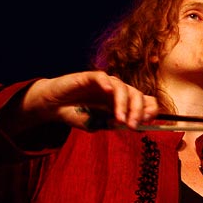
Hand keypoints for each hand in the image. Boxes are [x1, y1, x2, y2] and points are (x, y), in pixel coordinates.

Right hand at [22, 71, 158, 130]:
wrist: (53, 107)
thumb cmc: (76, 115)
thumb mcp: (95, 124)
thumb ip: (110, 124)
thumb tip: (127, 124)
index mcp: (123, 104)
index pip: (145, 102)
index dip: (149, 111)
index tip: (145, 123)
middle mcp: (117, 92)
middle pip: (137, 95)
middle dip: (137, 111)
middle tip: (132, 125)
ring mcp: (105, 83)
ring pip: (122, 88)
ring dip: (123, 104)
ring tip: (119, 119)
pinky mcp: (90, 77)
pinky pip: (102, 77)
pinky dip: (106, 83)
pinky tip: (107, 91)